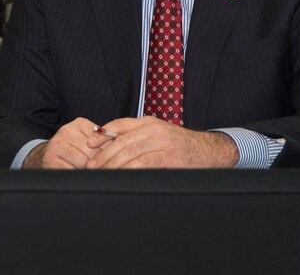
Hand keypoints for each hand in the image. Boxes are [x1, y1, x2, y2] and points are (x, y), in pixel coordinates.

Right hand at [24, 117, 105, 168]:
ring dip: (89, 171)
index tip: (113, 162)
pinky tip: (77, 175)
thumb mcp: (85, 142)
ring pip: (84, 162)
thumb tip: (121, 151)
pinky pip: (73, 170)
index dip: (109, 153)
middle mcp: (67, 131)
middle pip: (94, 152)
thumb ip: (101, 143)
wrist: (42, 158)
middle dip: (99, 164)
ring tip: (88, 173)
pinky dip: (78, 176)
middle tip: (102, 171)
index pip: (103, 139)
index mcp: (79, 124)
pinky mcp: (51, 158)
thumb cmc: (70, 151)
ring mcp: (57, 144)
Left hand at [86, 116, 238, 168]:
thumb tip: (106, 142)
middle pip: (122, 142)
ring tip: (102, 175)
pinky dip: (130, 172)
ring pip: (130, 155)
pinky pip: (144, 166)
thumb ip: (135, 134)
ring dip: (114, 166)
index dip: (103, 134)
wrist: (209, 150)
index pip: (119, 125)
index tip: (89, 144)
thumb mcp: (157, 133)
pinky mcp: (169, 160)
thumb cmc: (179, 144)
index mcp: (149, 121)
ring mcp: (162, 144)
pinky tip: (121, 178)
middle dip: (104, 155)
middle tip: (91, 166)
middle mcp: (154, 130)